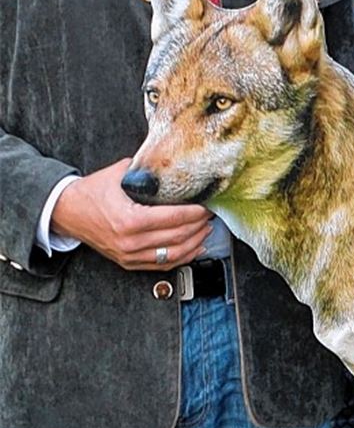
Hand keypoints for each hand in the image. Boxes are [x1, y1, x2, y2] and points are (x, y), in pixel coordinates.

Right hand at [51, 158, 211, 270]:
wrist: (68, 212)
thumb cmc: (93, 192)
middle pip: (178, 237)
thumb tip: (175, 161)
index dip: (196, 212)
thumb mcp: (121, 174)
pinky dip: (183, 257)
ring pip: (174, 255)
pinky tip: (194, 247)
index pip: (174, 218)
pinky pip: (163, 265)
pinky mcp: (129, 263)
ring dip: (195, 242)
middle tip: (211, 214)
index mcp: (130, 220)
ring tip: (206, 229)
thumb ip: (148, 171)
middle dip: (199, 225)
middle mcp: (130, 242)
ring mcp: (130, 256)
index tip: (207, 204)